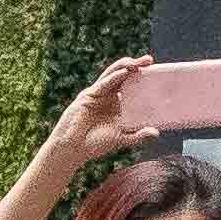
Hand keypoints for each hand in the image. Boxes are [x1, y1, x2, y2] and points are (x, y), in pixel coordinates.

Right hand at [0, 58, 152, 219]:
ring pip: (110, 78)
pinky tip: (125, 73)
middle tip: (151, 62)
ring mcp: (91, 99)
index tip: (154, 76)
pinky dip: (112, 78)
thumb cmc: (86, 152)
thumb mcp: (116, 142)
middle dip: (134, 69)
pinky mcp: (83, 100)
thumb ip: (134, 136)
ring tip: (140, 63)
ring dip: (125, 68)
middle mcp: (100, 101)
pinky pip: (100, 86)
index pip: (126, 92)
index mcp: (109, 109)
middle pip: (119, 81)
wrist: (64, 156)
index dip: (139, 83)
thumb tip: (156, 132)